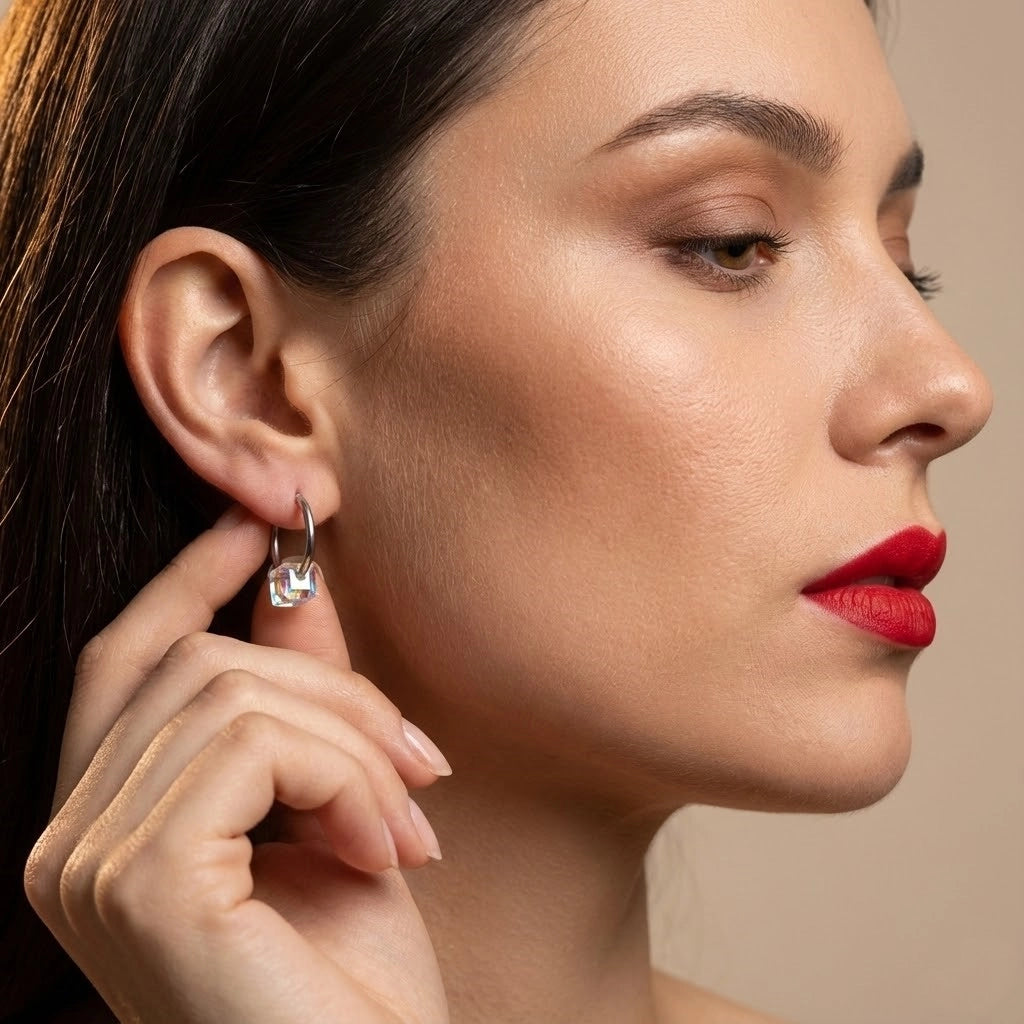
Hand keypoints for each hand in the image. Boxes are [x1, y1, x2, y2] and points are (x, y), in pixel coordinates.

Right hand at [24, 508, 449, 1023]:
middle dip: (330, 684)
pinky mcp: (141, 882)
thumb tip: (293, 576)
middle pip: (196, 665)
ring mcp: (90, 865)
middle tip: (420, 758)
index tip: (266, 519)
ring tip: (414, 817)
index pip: (126, 659)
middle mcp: (70, 843)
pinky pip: (253, 746)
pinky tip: (393, 847)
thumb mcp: (336, 806)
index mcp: (107, 825)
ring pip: (232, 694)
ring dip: (353, 740)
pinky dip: (345, 775)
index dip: (191, 576)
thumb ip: (302, 694)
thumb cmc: (355, 977)